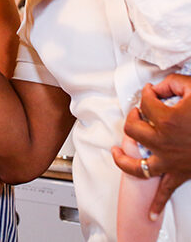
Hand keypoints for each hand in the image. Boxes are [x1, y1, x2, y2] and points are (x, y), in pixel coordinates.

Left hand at [112, 74, 190, 217]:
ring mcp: (169, 160)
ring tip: (116, 151)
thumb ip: (171, 84)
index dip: (146, 93)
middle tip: (138, 112)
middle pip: (132, 129)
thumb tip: (156, 88)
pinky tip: (151, 213)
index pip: (145, 102)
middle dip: (132, 118)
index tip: (150, 91)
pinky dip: (157, 204)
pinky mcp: (181, 174)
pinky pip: (165, 191)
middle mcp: (162, 142)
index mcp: (165, 120)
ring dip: (123, 160)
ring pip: (136, 165)